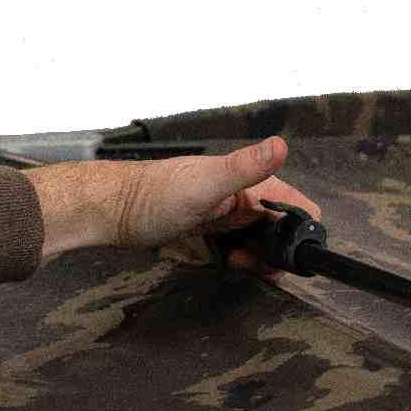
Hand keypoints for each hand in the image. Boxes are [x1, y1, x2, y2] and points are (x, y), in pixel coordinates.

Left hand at [116, 136, 320, 277]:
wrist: (114, 209)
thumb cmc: (152, 196)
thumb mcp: (205, 184)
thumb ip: (245, 167)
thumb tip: (279, 146)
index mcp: (248, 181)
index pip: (297, 206)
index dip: (297, 233)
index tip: (280, 251)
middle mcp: (243, 193)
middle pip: (282, 228)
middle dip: (276, 252)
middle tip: (252, 263)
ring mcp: (229, 210)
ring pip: (263, 238)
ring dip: (260, 257)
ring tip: (237, 262)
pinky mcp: (214, 225)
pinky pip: (242, 242)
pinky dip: (243, 256)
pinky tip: (227, 259)